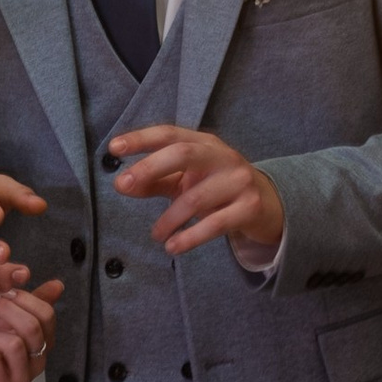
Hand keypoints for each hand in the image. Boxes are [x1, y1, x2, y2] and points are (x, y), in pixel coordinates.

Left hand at [0, 281, 64, 381]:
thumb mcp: (6, 320)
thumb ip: (30, 304)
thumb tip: (58, 285)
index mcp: (42, 344)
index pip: (47, 315)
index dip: (24, 298)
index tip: (2, 292)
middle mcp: (37, 363)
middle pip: (32, 327)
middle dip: (6, 309)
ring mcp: (21, 379)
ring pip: (14, 344)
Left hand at [110, 125, 284, 257]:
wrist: (268, 205)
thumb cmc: (217, 188)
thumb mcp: (186, 180)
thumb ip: (153, 181)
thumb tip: (121, 185)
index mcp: (204, 144)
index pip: (169, 134)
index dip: (141, 139)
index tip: (114, 148)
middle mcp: (222, 156)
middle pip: (183, 154)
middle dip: (149, 167)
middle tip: (121, 185)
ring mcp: (239, 181)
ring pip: (195, 197)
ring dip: (169, 219)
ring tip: (156, 234)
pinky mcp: (249, 208)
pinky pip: (215, 224)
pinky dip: (190, 237)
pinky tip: (172, 246)